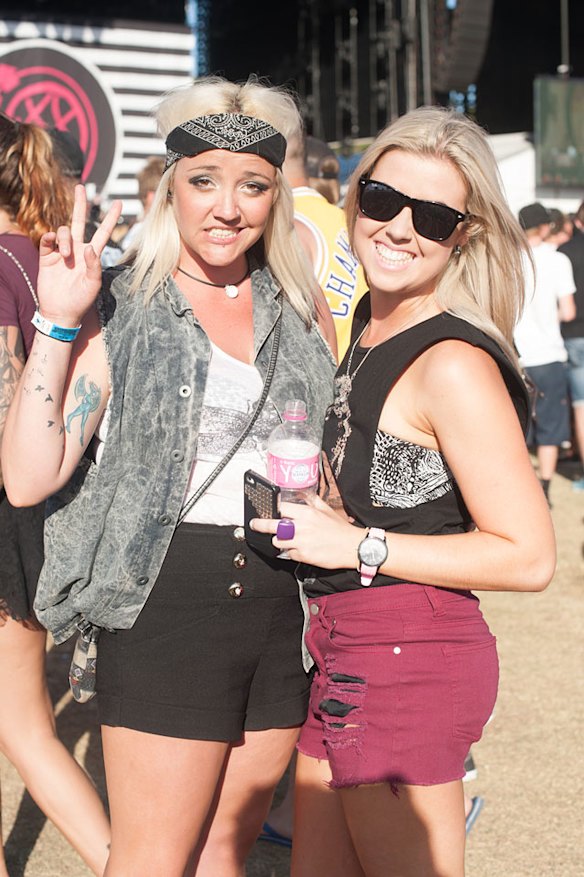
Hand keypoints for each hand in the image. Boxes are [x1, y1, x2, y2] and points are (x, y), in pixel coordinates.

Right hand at [37, 184, 122, 325]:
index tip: (119, 203)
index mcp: (92, 255)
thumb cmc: (81, 300)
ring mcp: (61, 251)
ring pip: (64, 231)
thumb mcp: (94, 285)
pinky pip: (46, 239)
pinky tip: (53, 244)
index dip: (110, 218)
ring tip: (65, 256)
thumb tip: (89, 247)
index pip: (103, 232)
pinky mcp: (47, 256)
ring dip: (65, 240)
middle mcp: (77, 249)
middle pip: (79, 221)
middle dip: (80, 204)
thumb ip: (94, 265)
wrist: (61, 311)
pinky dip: (49, 237)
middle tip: (80, 187)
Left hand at [250, 495, 361, 568]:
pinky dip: (291, 552)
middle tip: (255, 525)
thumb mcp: (326, 510)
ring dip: (279, 541)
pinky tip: (299, 549)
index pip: (281, 508)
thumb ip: (312, 501)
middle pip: (272, 525)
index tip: (266, 510)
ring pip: (278, 541)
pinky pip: (289, 554)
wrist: (353, 547)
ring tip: (286, 539)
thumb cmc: (341, 530)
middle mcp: (302, 527)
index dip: (272, 509)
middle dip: (260, 525)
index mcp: (307, 513)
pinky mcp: (304, 555)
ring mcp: (302, 542)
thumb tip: (302, 495)